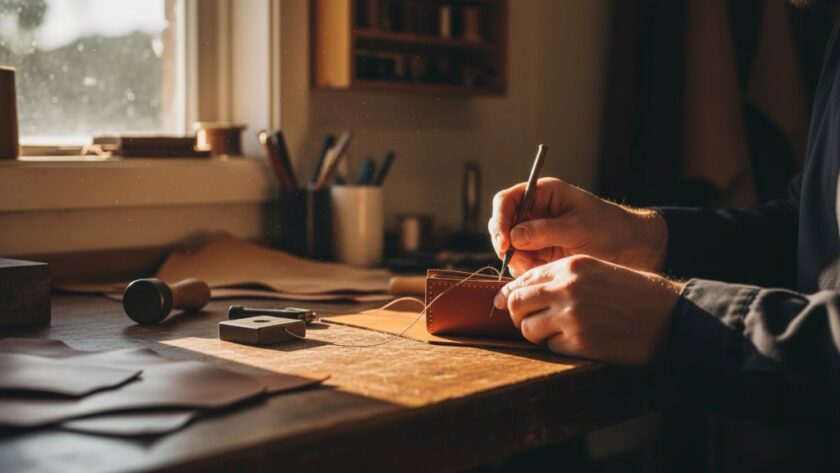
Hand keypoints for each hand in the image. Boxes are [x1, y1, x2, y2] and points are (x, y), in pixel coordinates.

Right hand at [488, 178, 667, 276]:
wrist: (633, 250)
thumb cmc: (611, 228)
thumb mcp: (579, 227)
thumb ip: (546, 231)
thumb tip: (514, 236)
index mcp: (544, 194)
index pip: (507, 200)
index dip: (500, 219)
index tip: (505, 241)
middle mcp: (536, 212)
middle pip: (502, 223)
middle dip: (504, 242)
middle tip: (514, 259)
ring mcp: (537, 234)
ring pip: (509, 246)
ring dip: (516, 259)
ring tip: (536, 267)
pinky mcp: (542, 254)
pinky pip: (522, 262)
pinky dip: (526, 270)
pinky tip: (542, 272)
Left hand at [493, 255, 683, 365]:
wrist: (670, 316)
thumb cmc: (634, 294)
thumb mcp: (597, 271)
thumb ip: (562, 278)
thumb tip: (521, 292)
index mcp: (571, 266)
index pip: (523, 279)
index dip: (511, 294)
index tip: (505, 304)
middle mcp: (567, 287)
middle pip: (517, 303)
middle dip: (518, 316)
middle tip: (531, 322)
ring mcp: (571, 315)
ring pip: (528, 329)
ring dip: (538, 334)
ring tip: (560, 333)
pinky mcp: (579, 341)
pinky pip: (551, 347)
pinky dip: (560, 347)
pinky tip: (581, 341)